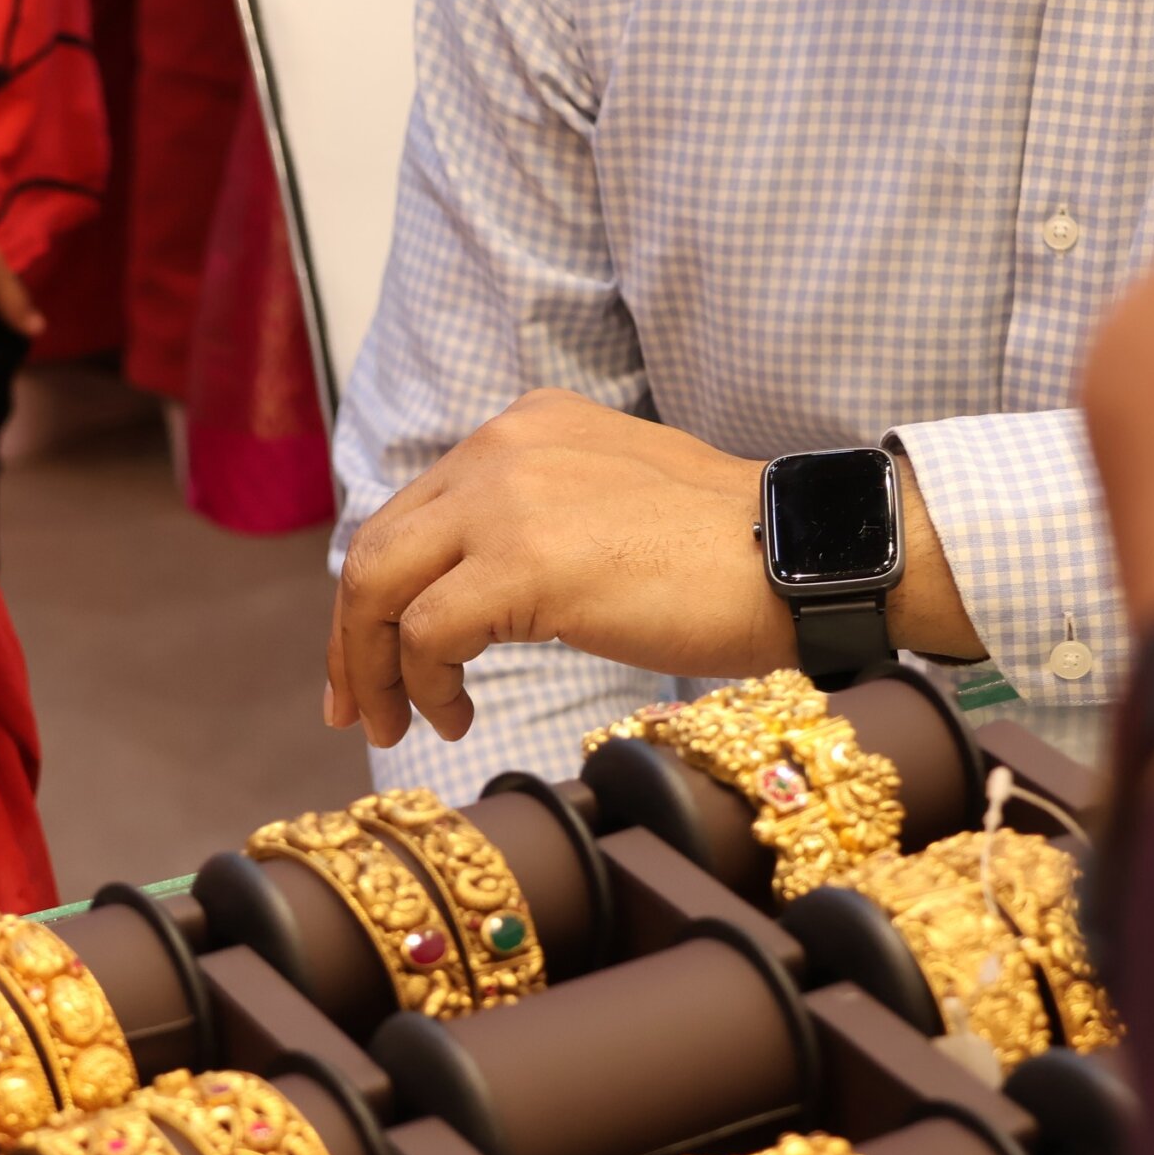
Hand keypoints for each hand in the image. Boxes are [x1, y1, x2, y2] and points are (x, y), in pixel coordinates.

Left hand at [326, 390, 784, 747]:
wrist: (801, 558)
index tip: (368, 659)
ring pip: (381, 588)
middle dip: (352, 638)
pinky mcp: (525, 563)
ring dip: (375, 670)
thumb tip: (464, 589)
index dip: (376, 593)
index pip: (411, 514)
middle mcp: (502, 448)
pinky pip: (429, 634)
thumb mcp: (605, 503)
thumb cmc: (723, 554)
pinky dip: (427, 685)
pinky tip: (458, 715)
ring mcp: (508, 501)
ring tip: (398, 725)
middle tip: (355, 709)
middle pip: (377, 549)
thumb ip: (532, 519)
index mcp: (521, 429)